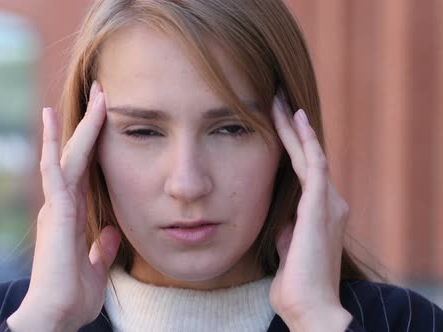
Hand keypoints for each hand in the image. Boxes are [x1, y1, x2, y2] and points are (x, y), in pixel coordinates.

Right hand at [7, 82, 120, 331]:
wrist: (55, 315)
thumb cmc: (71, 294)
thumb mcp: (95, 265)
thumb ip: (102, 246)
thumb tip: (111, 232)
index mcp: (73, 214)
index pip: (85, 169)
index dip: (95, 143)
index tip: (105, 118)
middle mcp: (62, 204)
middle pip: (77, 154)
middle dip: (91, 124)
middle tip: (102, 93)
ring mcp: (56, 206)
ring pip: (66, 156)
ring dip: (80, 126)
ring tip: (93, 96)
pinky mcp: (55, 213)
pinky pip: (54, 173)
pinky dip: (52, 146)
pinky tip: (52, 121)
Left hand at [269, 97, 351, 331]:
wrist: (309, 305)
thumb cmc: (296, 282)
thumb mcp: (287, 247)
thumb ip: (286, 229)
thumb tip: (280, 220)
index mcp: (320, 213)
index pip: (304, 171)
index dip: (292, 146)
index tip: (275, 123)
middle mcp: (329, 202)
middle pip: (308, 156)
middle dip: (292, 128)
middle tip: (277, 100)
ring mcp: (328, 202)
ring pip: (310, 153)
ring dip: (295, 127)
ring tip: (279, 101)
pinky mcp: (320, 204)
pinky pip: (313, 163)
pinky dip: (305, 139)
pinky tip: (295, 118)